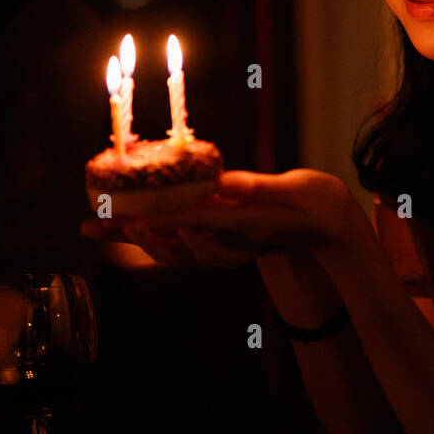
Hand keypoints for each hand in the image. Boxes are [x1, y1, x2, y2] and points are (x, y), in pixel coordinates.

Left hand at [80, 168, 359, 267]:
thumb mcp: (296, 188)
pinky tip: (127, 227)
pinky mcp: (224, 248)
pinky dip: (153, 239)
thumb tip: (222, 180)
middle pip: (180, 246)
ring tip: (103, 226)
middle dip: (141, 235)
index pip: (205, 225)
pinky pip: (182, 250)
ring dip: (139, 240)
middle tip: (110, 222)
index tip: (139, 219)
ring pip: (177, 253)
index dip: (169, 222)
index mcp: (253, 227)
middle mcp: (236, 246)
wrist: (330, 227)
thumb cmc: (317, 202)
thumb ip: (257, 187)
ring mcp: (229, 251)